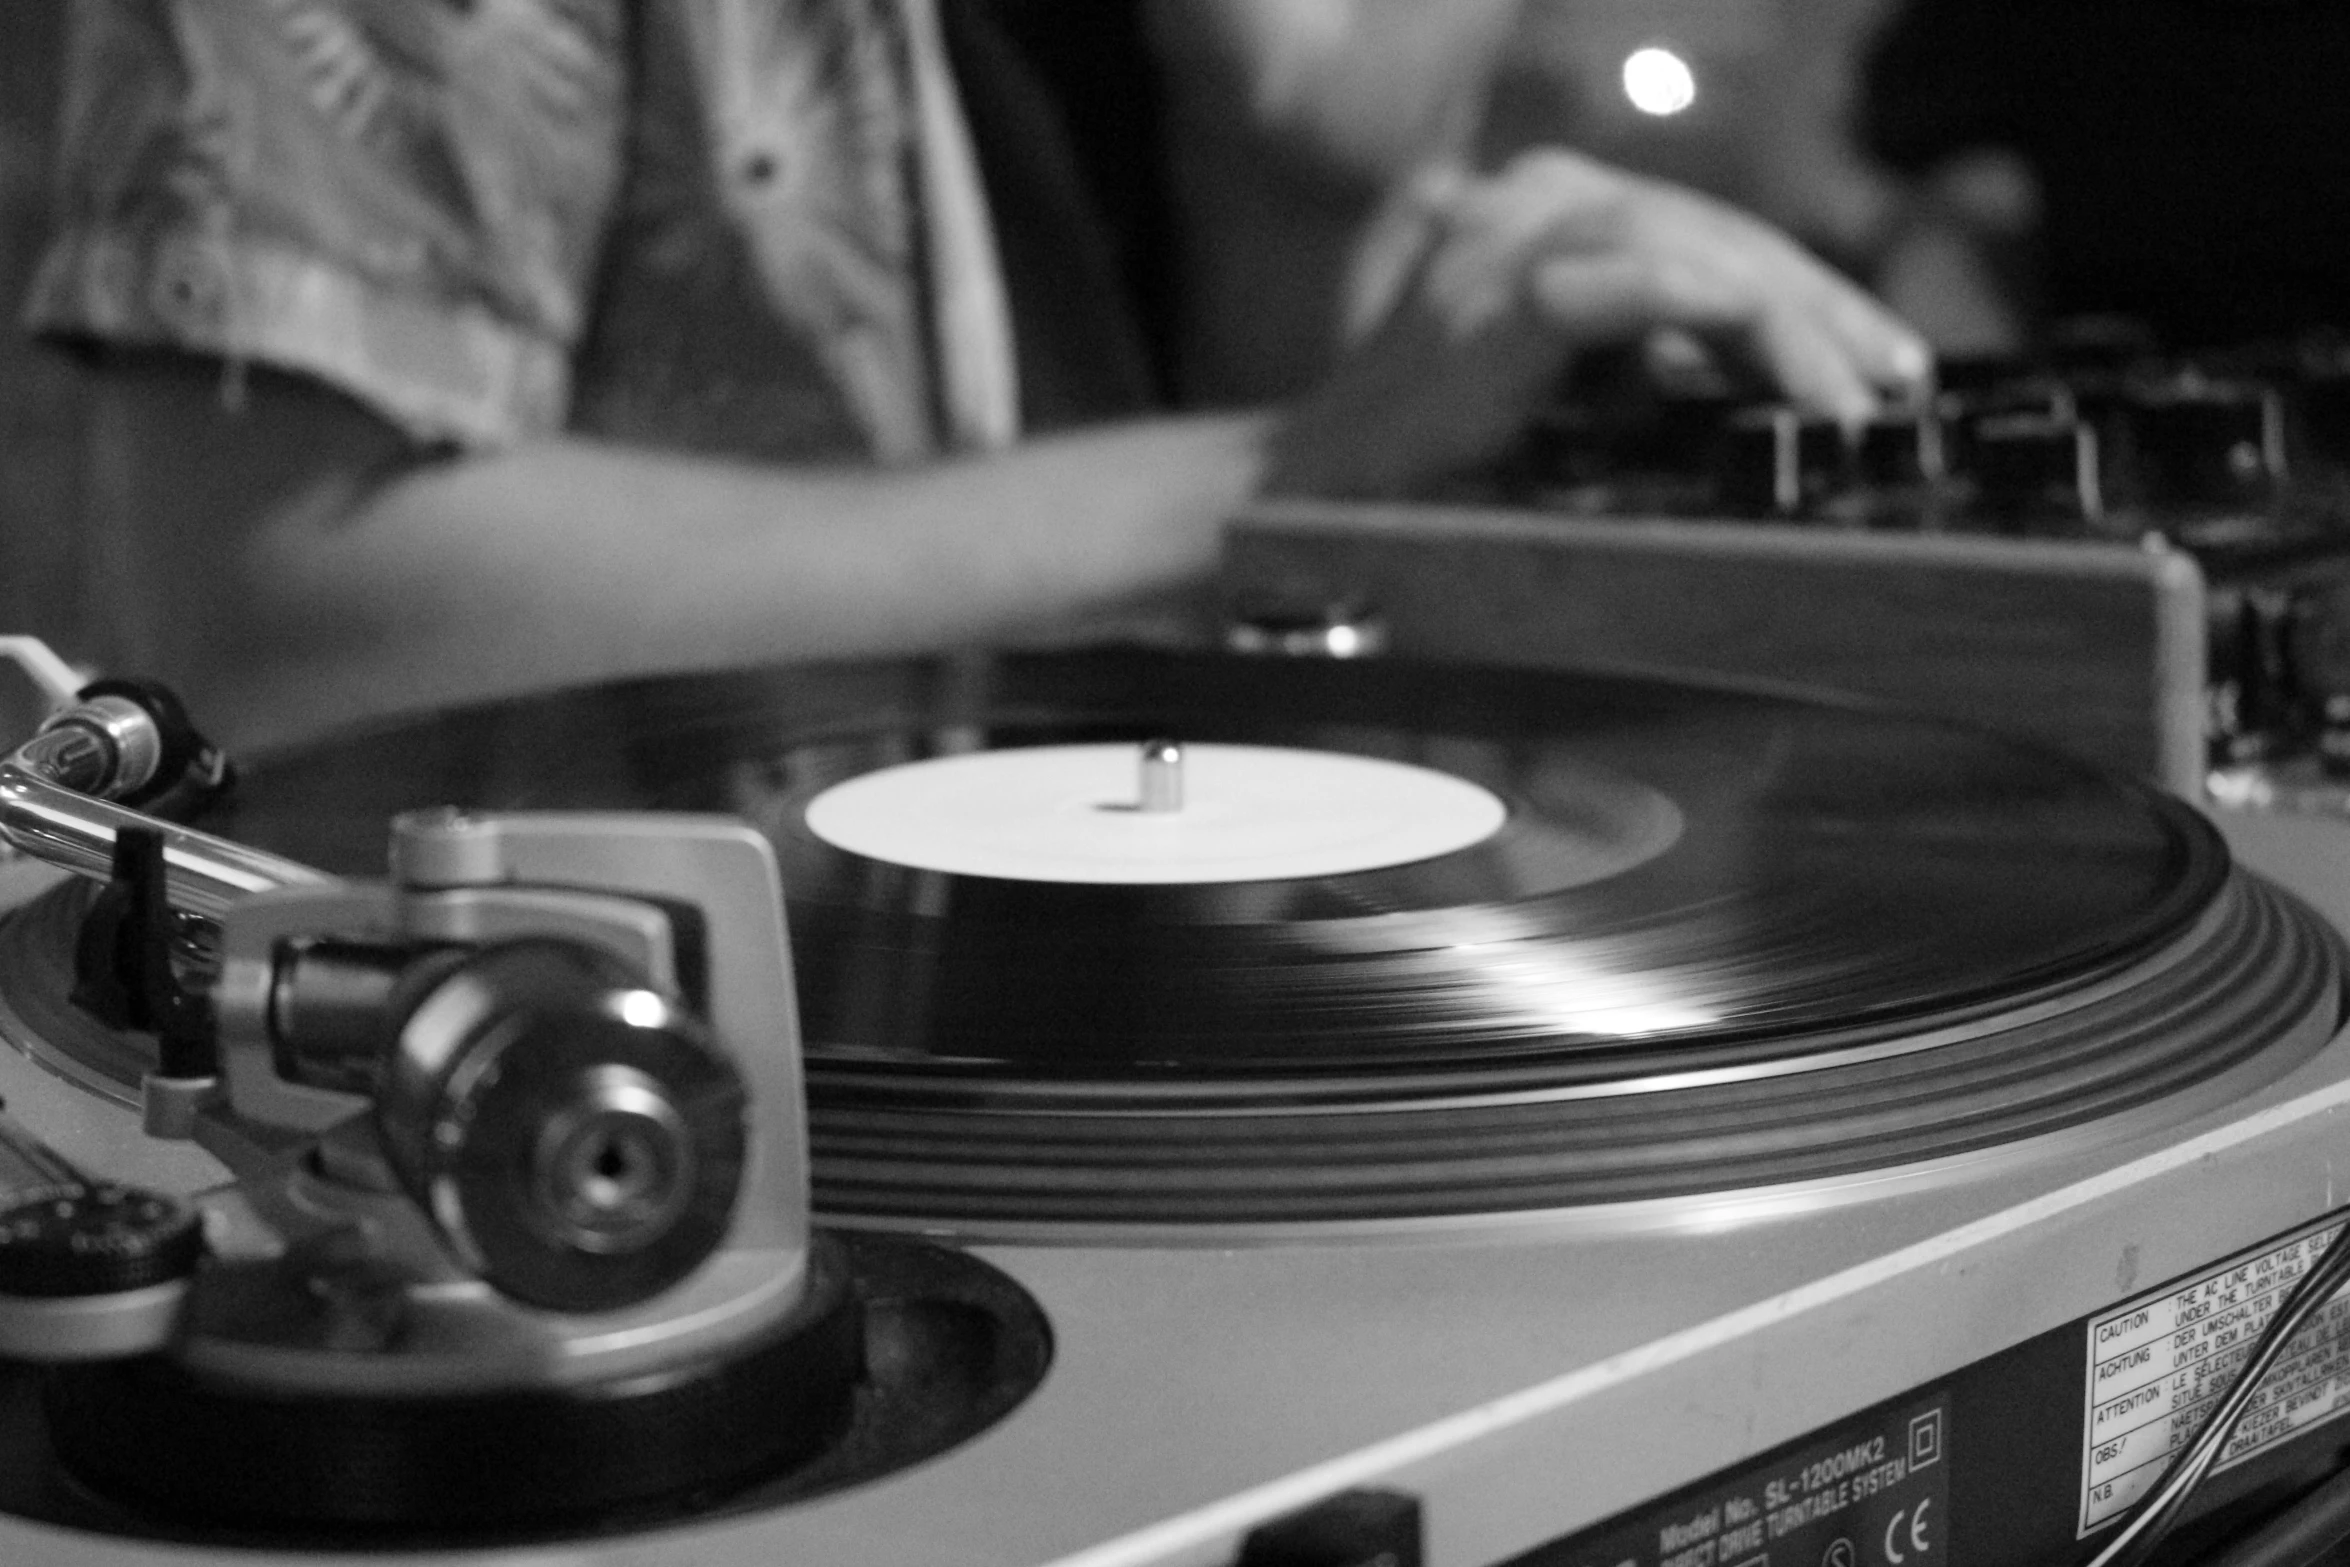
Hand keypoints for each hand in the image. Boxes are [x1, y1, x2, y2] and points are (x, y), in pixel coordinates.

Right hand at [1269, 149, 1931, 496]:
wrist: (1304, 497)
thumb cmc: (1424, 466)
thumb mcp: (1560, 398)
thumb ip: (1640, 368)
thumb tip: (1748, 385)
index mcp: (1543, 213)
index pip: (1702, 234)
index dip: (1803, 295)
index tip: (1879, 360)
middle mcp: (1529, 203)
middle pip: (1714, 229)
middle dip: (1821, 305)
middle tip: (1899, 374)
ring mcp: (1509, 244)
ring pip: (1691, 246)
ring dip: (1790, 320)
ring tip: (1853, 394)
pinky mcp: (1499, 303)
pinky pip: (1636, 285)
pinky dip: (1722, 319)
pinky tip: (1786, 364)